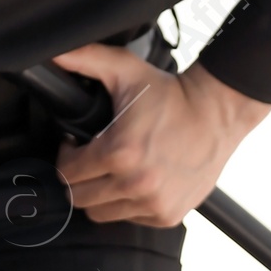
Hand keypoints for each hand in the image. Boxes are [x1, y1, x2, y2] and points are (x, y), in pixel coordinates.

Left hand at [51, 44, 270, 226]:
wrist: (217, 114)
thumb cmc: (170, 93)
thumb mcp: (124, 69)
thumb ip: (84, 58)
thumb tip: (53, 52)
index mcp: (120, 152)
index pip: (66, 173)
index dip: (65, 155)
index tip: (74, 144)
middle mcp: (136, 183)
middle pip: (78, 198)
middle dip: (77, 177)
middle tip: (88, 157)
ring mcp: (153, 203)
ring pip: (101, 214)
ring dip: (99, 193)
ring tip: (110, 168)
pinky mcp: (168, 215)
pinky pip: (129, 218)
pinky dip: (125, 203)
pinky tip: (133, 179)